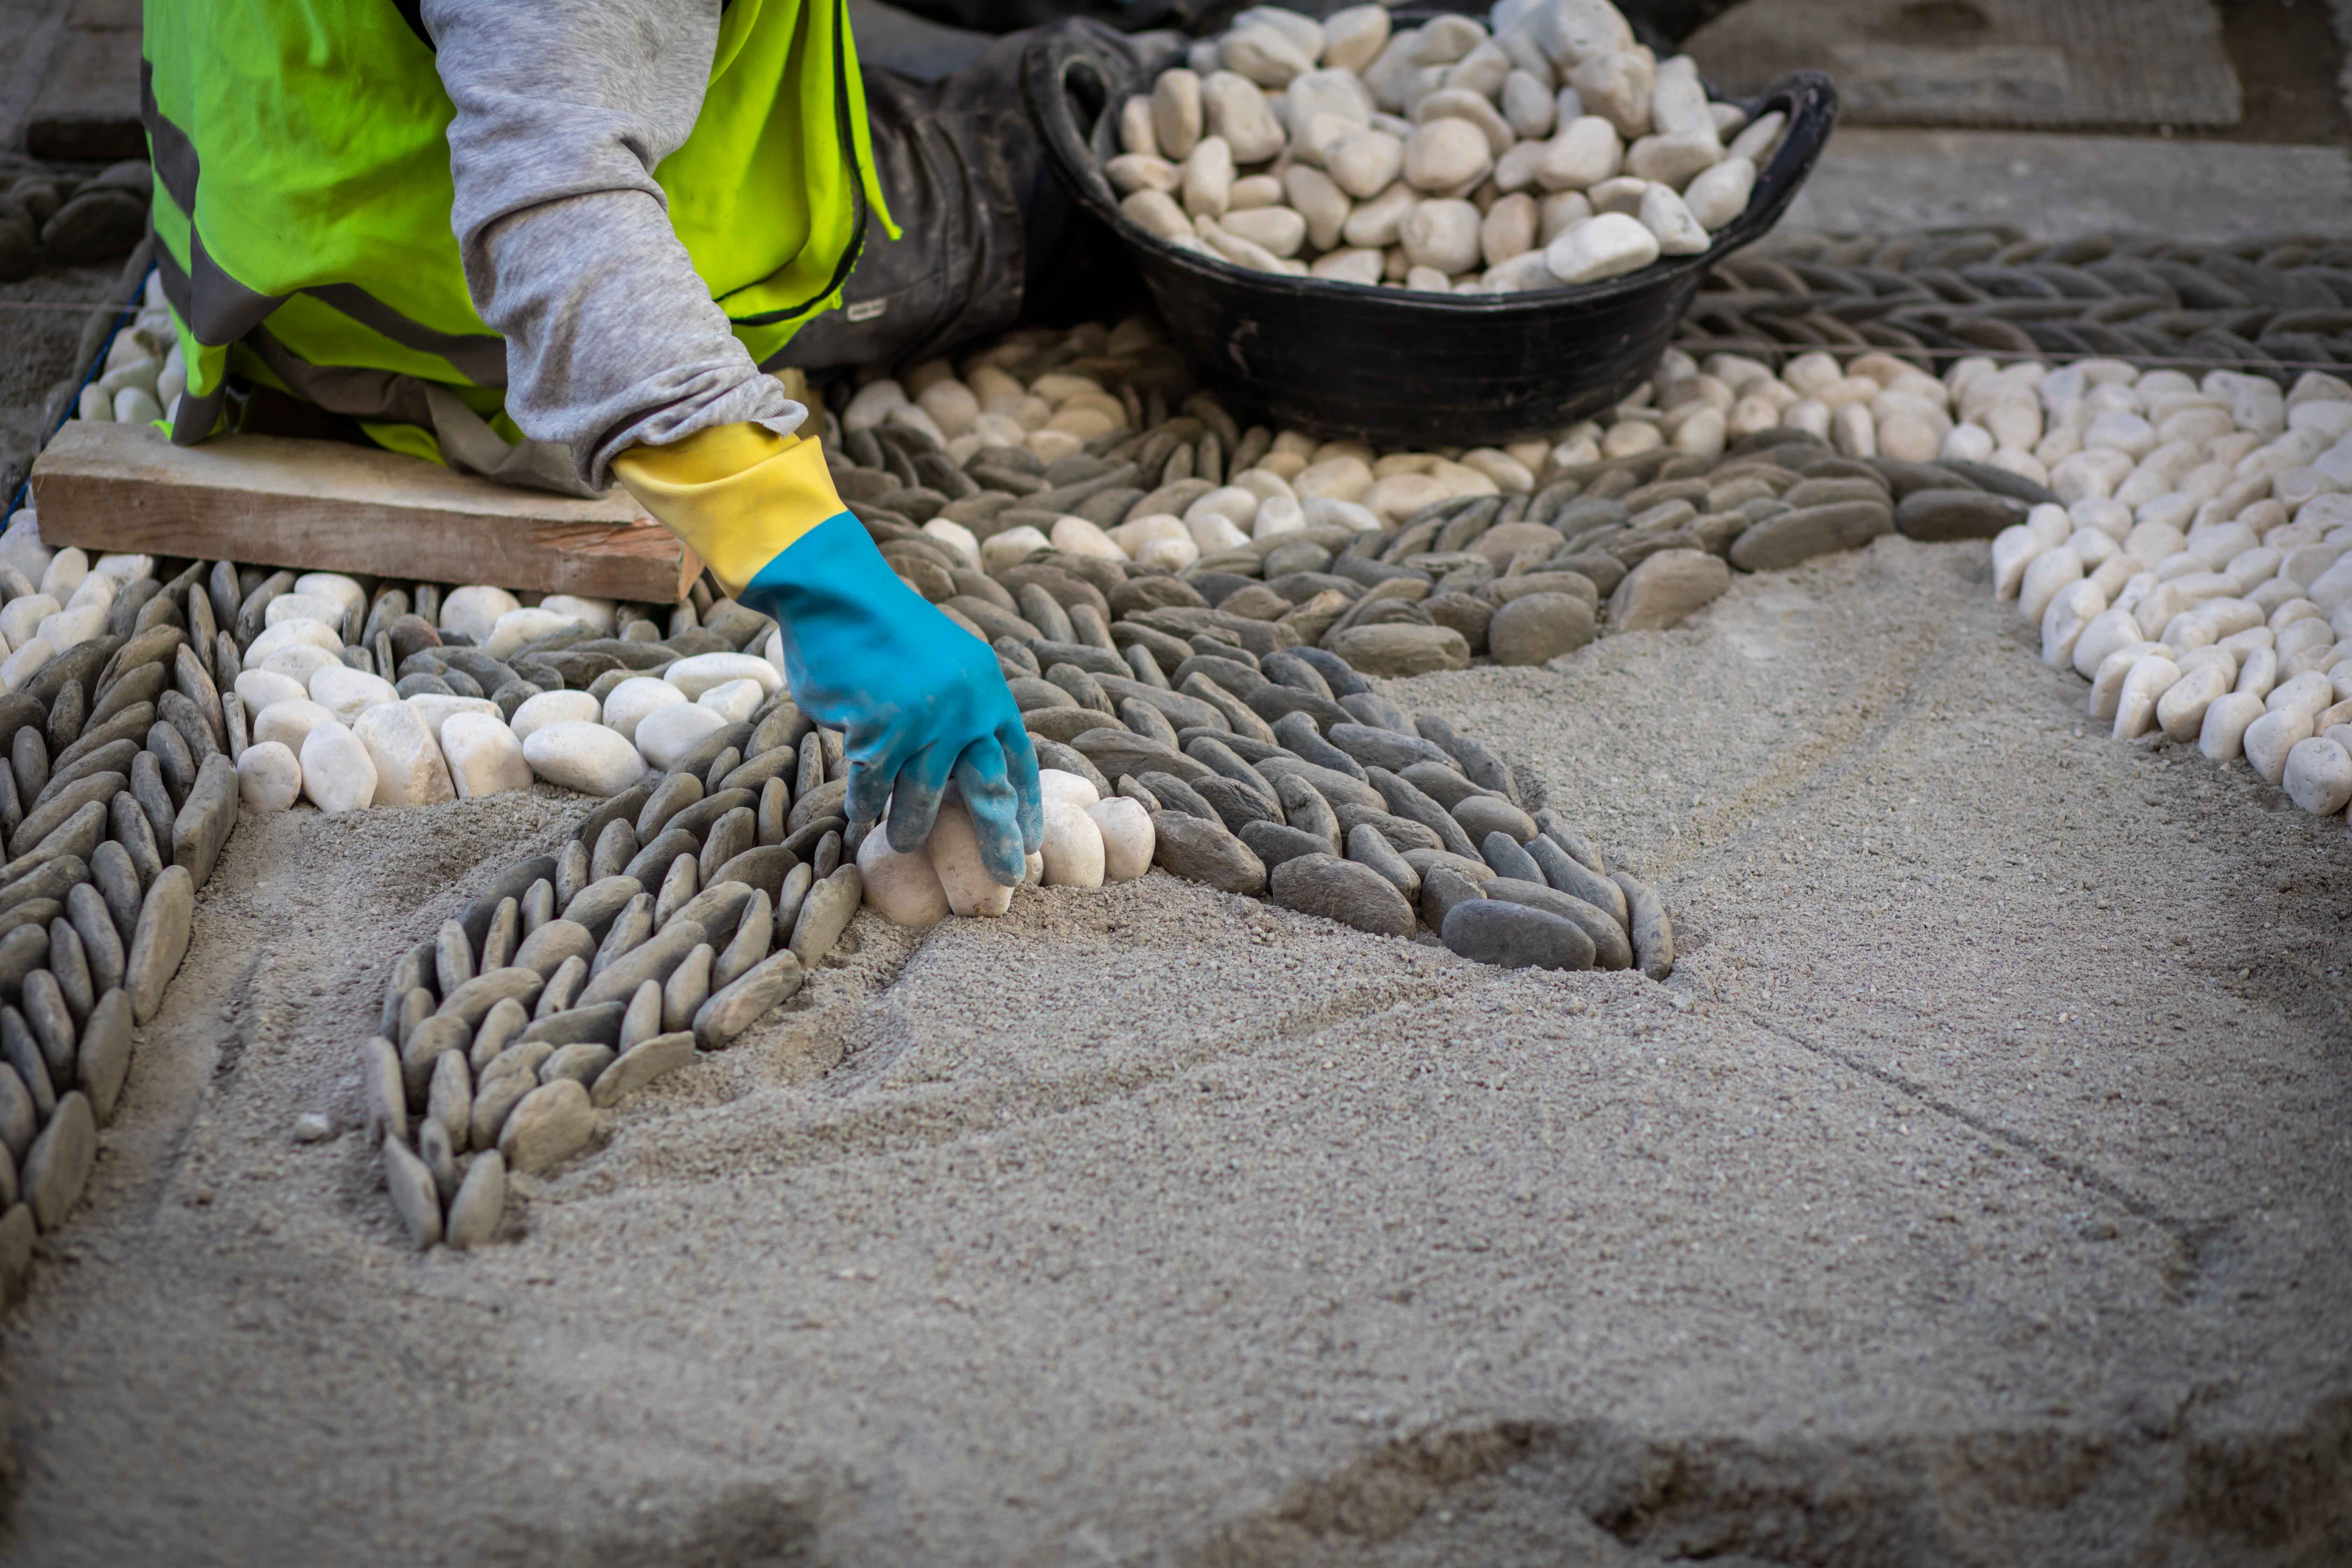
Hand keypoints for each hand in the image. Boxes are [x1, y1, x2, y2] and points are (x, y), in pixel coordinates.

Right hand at [743, 515, 1041, 883]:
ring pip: (923, 796)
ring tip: (905, 844)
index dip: (1026, 804)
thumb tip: (967, 771)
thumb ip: (962, 712)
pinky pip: (873, 787)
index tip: (1032, 841)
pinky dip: (866, 806)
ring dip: (913, 826)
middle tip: (1007, 878)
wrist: (837, 594)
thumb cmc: (887, 633)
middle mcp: (965, 708)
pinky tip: (861, 819)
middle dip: (998, 838)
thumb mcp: (947, 665)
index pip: (1018, 759)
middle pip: (989, 789)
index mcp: (988, 690)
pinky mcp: (877, 730)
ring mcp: (923, 720)